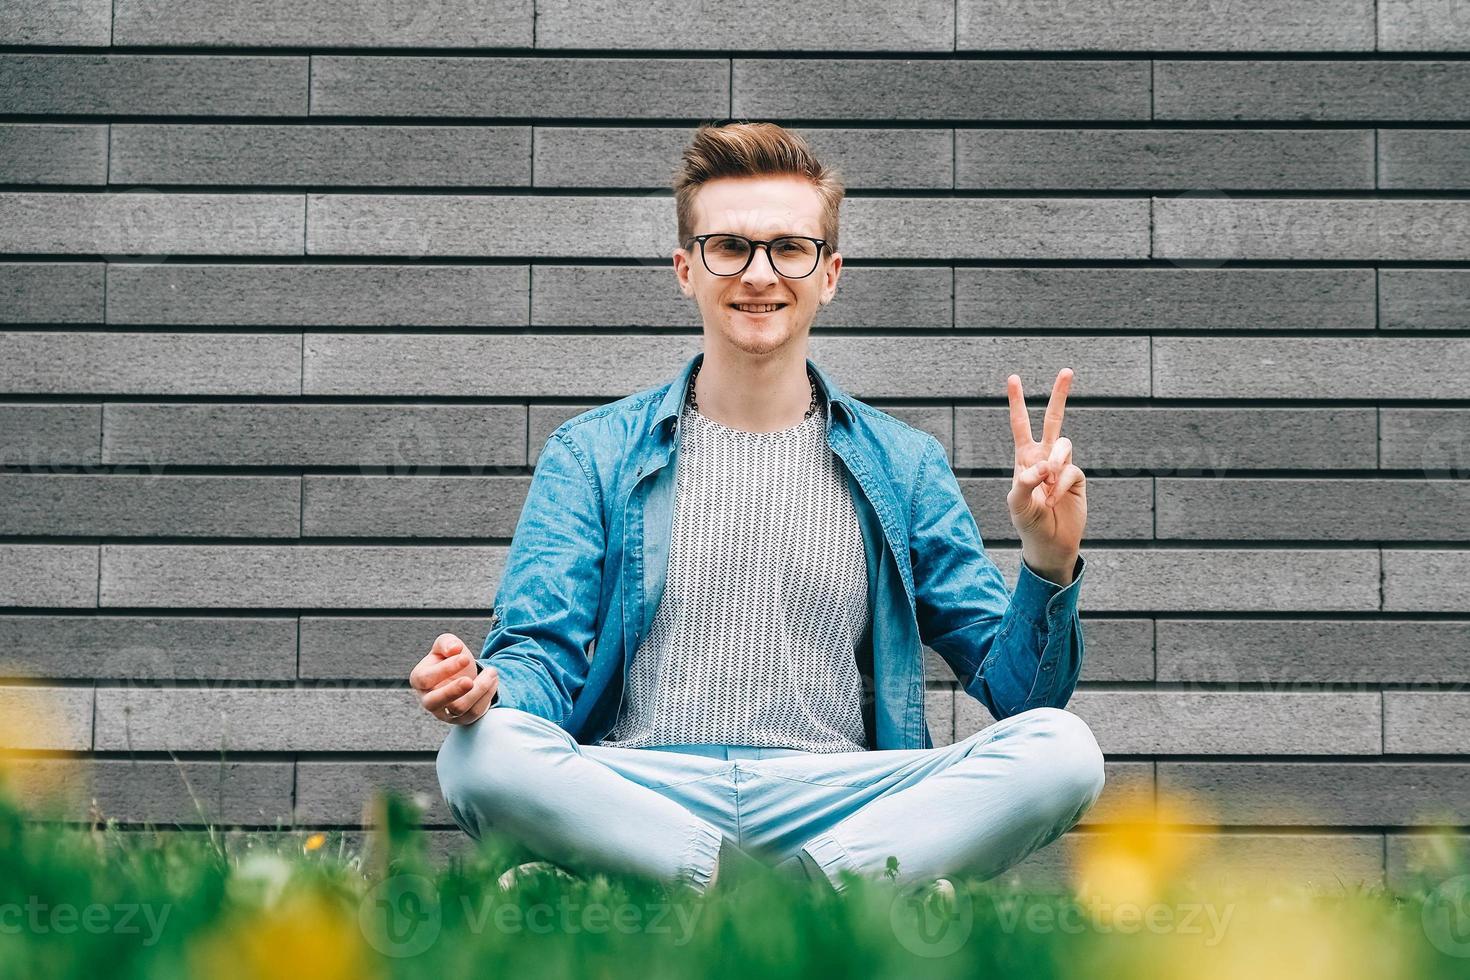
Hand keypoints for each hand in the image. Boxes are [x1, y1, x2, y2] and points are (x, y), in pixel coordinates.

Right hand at [410, 632, 499, 725]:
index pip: (425, 679)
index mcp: (418, 679)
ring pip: (459, 708)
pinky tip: (493, 681)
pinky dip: (487, 695)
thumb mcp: (446, 644)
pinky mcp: (461, 720)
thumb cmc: (450, 658)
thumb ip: (447, 642)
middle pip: (434, 702)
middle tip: (470, 680)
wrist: (463, 674)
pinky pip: (474, 712)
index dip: (445, 669)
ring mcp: (444, 713)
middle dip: (453, 691)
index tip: (465, 658)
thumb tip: (454, 648)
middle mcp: (427, 699)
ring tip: (492, 672)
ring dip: (479, 689)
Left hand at [1006, 368, 1085, 582]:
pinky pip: (1071, 470)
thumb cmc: (1028, 523)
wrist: (1051, 543)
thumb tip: (1042, 465)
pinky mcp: (1077, 476)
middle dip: (1059, 395)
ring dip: (1054, 465)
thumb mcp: (1017, 504)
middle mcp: (1043, 457)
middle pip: (1053, 420)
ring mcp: (1062, 466)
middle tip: (1067, 371)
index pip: (1020, 424)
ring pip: (1063, 445)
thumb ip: (1024, 482)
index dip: (1017, 402)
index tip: (1013, 378)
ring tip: (1047, 491)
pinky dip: (1061, 485)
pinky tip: (1056, 501)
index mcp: (1023, 458)